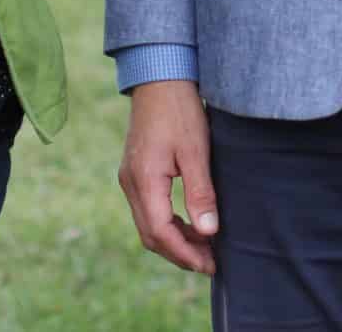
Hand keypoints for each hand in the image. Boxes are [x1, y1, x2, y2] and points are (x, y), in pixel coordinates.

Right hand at [117, 79, 219, 273]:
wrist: (159, 77)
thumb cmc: (179, 110)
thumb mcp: (196, 150)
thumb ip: (200, 192)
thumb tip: (209, 232)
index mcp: (143, 181)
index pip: (160, 232)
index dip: (185, 254)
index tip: (210, 264)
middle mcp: (130, 184)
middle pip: (151, 234)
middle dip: (180, 253)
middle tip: (210, 262)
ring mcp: (130, 178)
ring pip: (148, 224)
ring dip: (175, 240)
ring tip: (204, 248)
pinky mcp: (136, 172)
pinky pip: (149, 209)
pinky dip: (169, 223)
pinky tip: (191, 224)